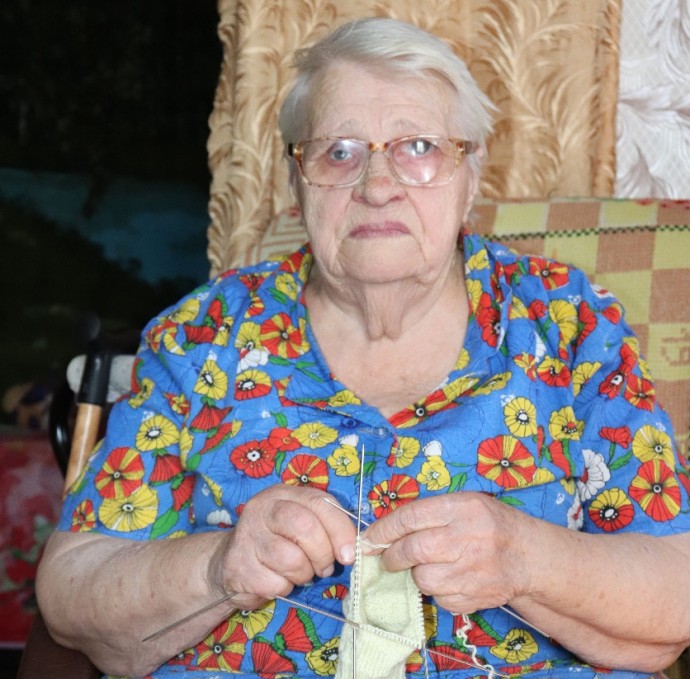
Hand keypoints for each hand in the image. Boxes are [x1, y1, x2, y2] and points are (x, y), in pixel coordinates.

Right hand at [208, 484, 356, 609]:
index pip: (319, 503)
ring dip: (303, 574)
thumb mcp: (299, 522)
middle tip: (324, 567)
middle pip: (305, 527)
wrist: (229, 562)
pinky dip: (284, 588)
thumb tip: (352, 548)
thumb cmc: (276, 541)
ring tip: (298, 572)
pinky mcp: (239, 566)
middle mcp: (262, 509)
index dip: (340, 530)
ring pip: (292, 559)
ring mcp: (248, 537)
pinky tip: (277, 580)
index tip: (350, 554)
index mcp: (282, 494)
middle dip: (322, 554)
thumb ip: (324, 524)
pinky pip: (277, 583)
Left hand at [361, 492, 534, 614]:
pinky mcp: (475, 597)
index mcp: (461, 508)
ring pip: (423, 579)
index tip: (368, 539)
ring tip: (428, 566)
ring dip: (417, 575)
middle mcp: (467, 537)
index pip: (411, 517)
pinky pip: (440, 599)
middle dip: (392, 556)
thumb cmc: (488, 523)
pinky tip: (449, 579)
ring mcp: (472, 570)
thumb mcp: (463, 504)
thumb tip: (384, 530)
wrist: (528, 555)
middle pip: (413, 550)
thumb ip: (428, 513)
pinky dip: (437, 592)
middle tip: (387, 558)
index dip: (383, 530)